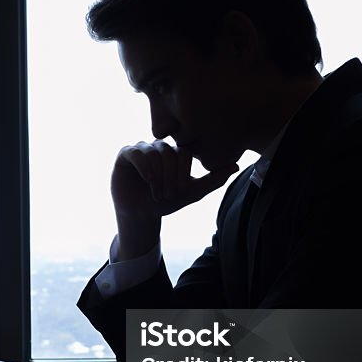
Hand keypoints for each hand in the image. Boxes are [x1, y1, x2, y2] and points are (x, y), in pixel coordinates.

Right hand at [111, 141, 237, 258]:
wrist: (141, 214)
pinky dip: (144, 165)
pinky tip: (148, 179)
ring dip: (158, 175)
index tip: (182, 190)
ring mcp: (141, 149)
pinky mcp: (125, 155)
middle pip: (168, 151)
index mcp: (174, 152)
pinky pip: (136, 152)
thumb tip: (236, 166)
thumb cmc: (166, 202)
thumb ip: (213, 179)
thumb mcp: (192, 192)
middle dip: (170, 175)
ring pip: (153, 152)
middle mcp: (158, 147)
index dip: (184, 171)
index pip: (183, 152)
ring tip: (157, 193)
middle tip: (169, 194)